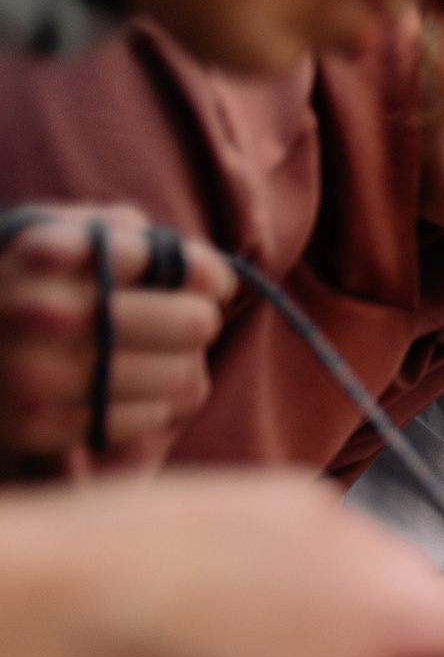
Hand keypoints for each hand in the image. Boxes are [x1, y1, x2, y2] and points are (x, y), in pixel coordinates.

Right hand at [0, 204, 233, 461]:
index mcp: (48, 252)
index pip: (171, 261)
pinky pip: (146, 419)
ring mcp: (41, 375)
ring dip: (181, 368)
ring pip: (180, 377)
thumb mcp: (42, 235)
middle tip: (185, 323)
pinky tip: (123, 391)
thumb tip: (196, 262)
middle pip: (193, 323)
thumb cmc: (7, 286)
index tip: (210, 284)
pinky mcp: (41, 426)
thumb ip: (113, 229)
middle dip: (198, 321)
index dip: (207, 273)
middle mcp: (45, 312)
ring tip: (155, 359)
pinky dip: (150, 406)